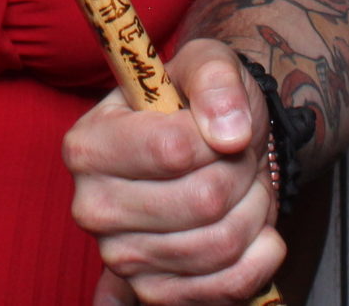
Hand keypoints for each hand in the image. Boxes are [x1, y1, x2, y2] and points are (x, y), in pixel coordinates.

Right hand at [64, 39, 282, 304]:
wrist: (212, 151)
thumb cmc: (199, 105)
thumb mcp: (208, 64)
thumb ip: (215, 81)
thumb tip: (228, 131)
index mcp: (89, 146)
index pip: (172, 150)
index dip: (218, 138)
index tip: (221, 125)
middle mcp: (93, 206)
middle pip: (203, 200)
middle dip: (240, 173)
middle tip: (237, 157)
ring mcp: (121, 256)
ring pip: (221, 243)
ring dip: (253, 210)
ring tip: (242, 186)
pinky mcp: (154, 292)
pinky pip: (227, 286)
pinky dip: (259, 256)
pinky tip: (253, 228)